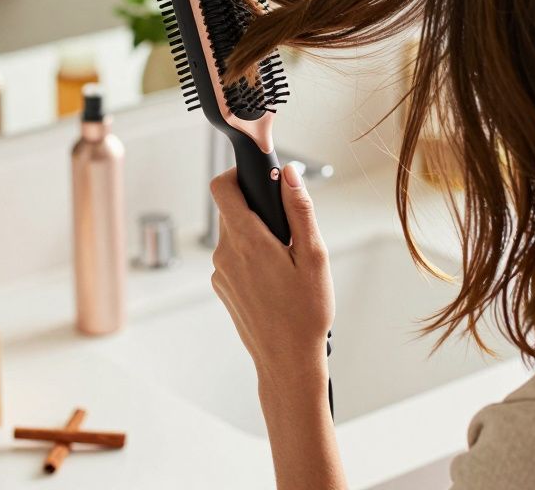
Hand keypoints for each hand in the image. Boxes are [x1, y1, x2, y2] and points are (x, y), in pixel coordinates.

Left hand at [210, 163, 334, 387]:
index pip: (222, 187)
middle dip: (256, 208)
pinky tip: (276, 277)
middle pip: (231, 209)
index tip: (261, 179)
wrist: (288, 360)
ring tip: (286, 258)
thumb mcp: (314, 256)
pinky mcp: (223, 287)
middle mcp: (225, 253)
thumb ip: (299, 210)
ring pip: (233, 234)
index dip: (238, 174)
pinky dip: (251, 256)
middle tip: (287, 227)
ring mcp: (221, 272)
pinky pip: (234, 257)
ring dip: (255, 234)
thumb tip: (289, 173)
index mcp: (246, 240)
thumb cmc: (306, 313)